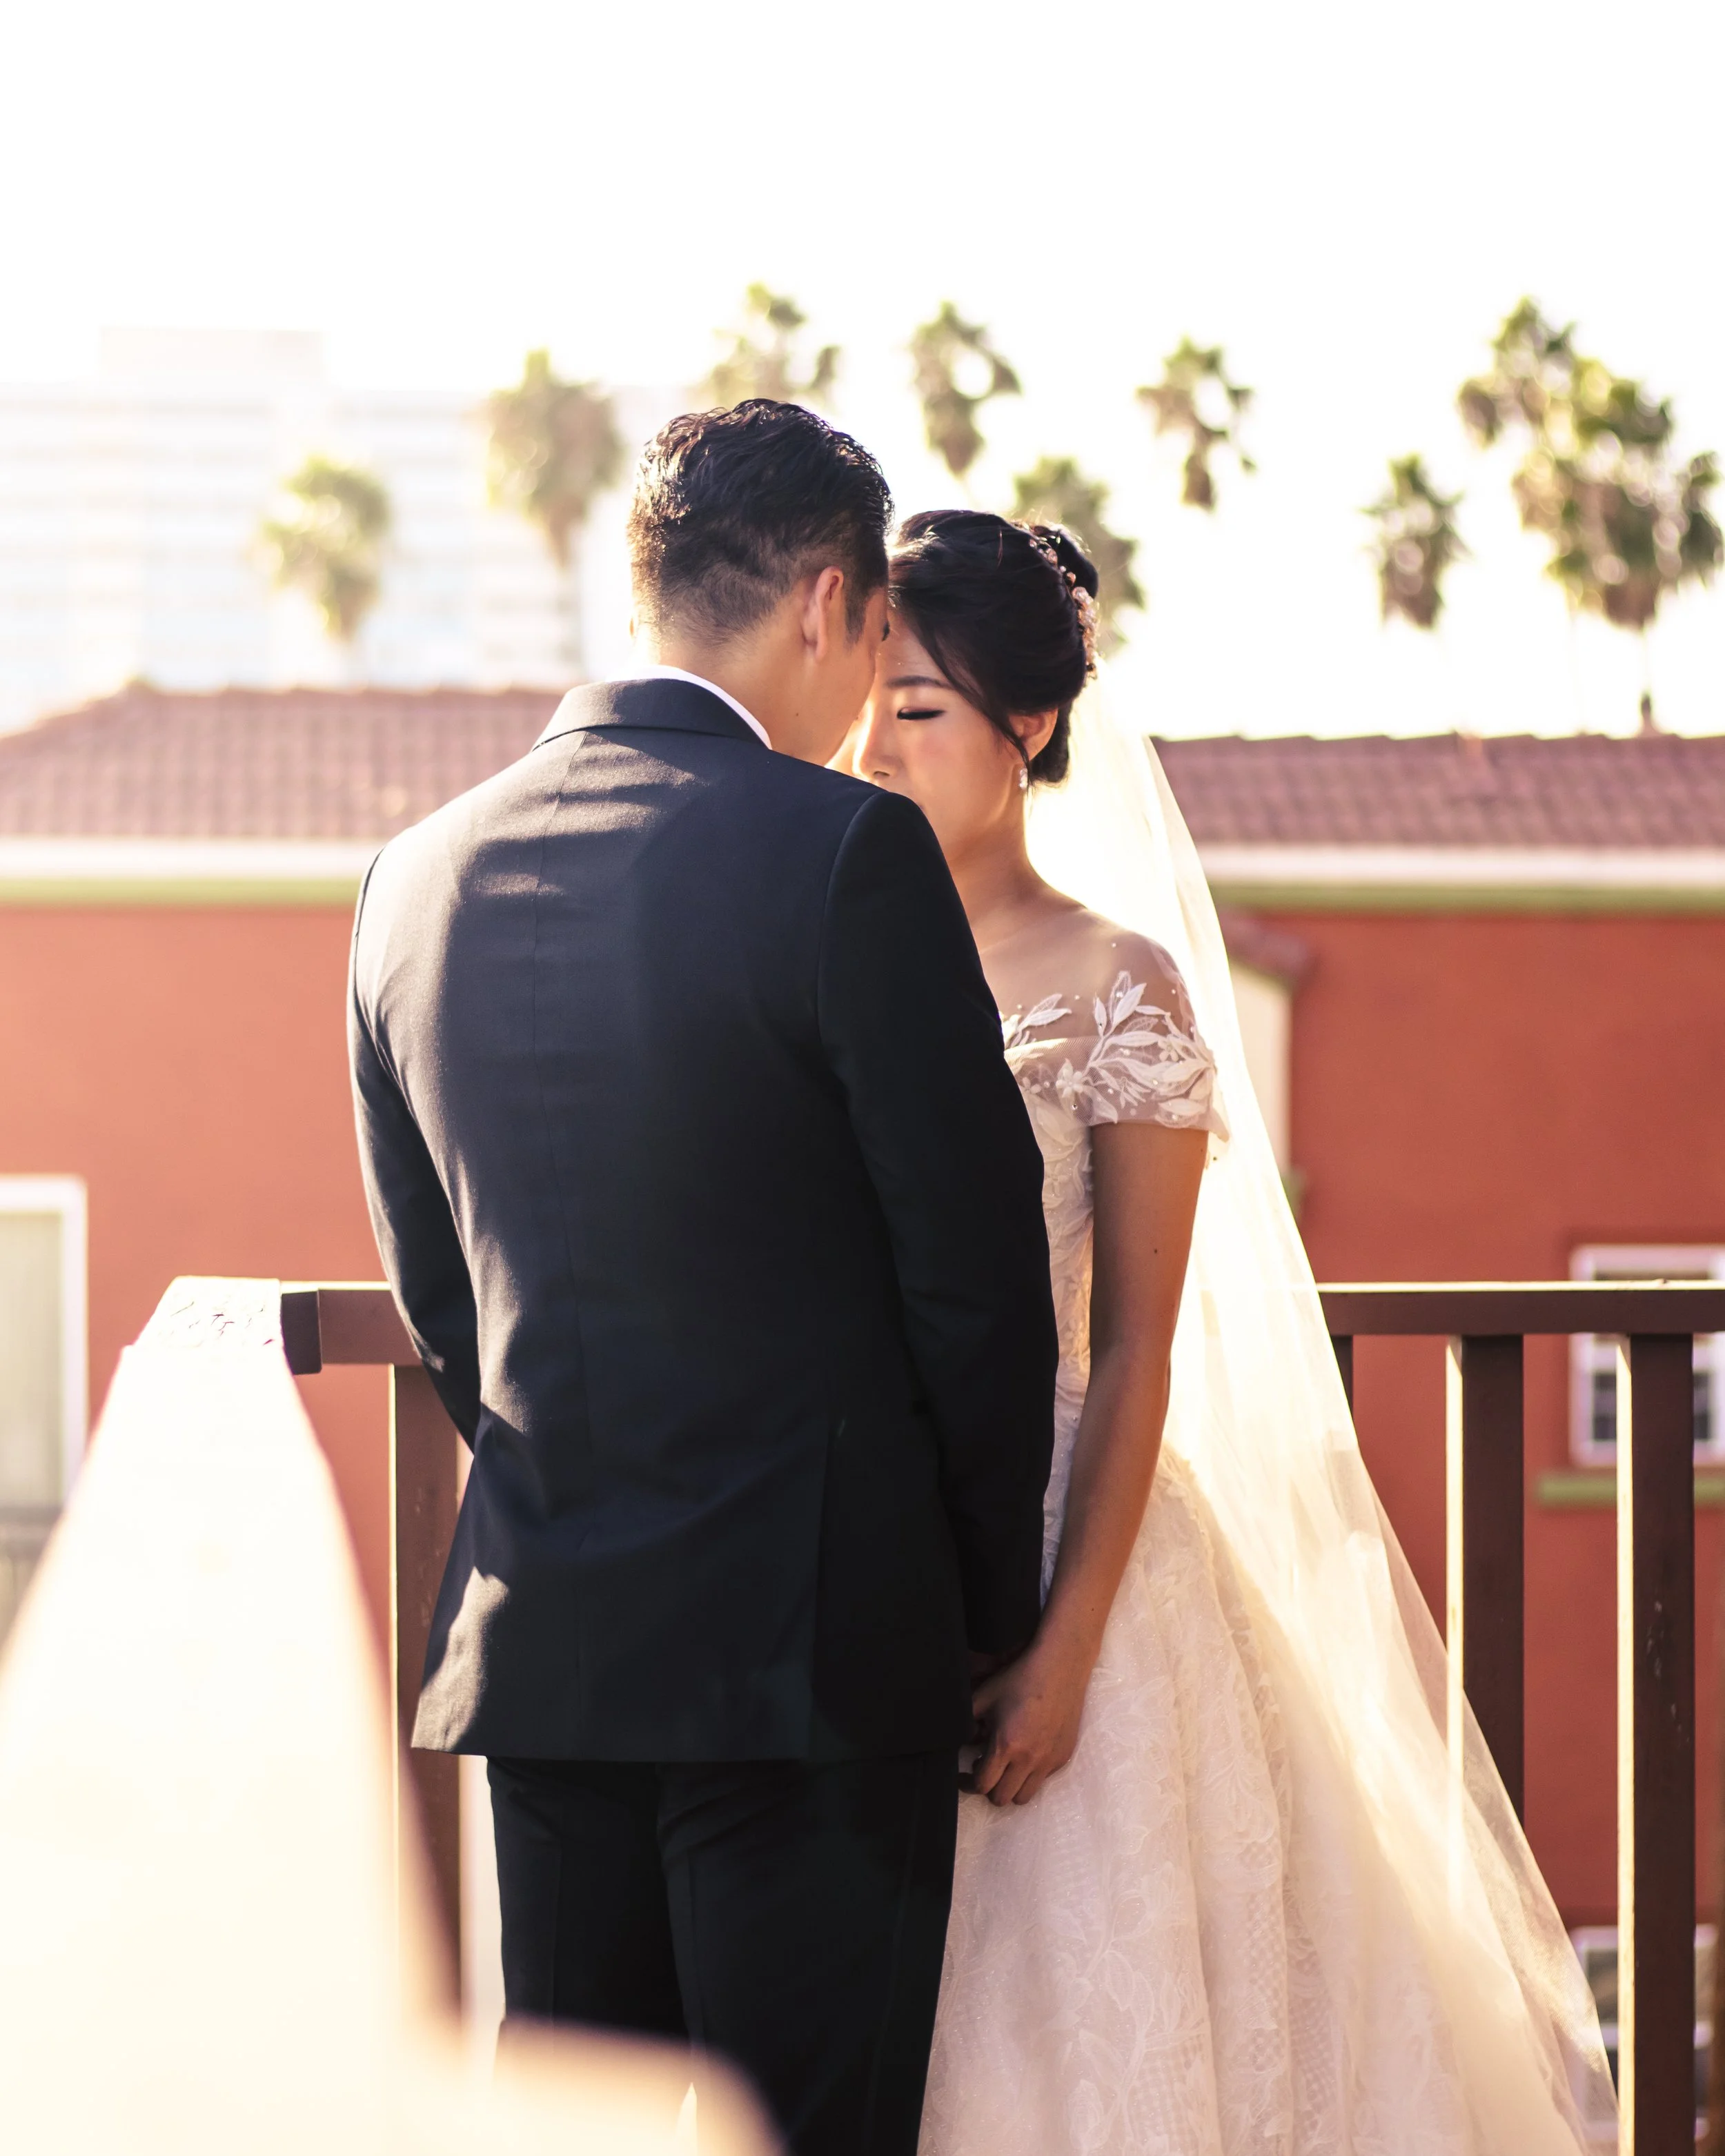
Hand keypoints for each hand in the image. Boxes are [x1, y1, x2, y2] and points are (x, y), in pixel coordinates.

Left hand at [964, 1638, 1089, 1807]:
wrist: (1058, 1668)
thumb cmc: (1019, 1680)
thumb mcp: (983, 1697)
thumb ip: (966, 1723)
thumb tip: (959, 1742)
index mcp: (1006, 1746)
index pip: (982, 1785)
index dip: (967, 1784)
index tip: (962, 1776)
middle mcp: (1029, 1760)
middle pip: (1002, 1798)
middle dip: (988, 1788)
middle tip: (983, 1769)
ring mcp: (1049, 1761)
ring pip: (1024, 1796)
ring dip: (1010, 1787)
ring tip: (1005, 1765)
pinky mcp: (1063, 1757)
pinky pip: (1042, 1780)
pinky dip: (1030, 1774)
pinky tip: (1025, 1752)